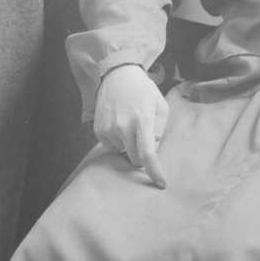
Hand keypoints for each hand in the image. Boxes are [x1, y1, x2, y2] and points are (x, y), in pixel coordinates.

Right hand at [93, 64, 168, 188]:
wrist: (117, 76)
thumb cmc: (143, 91)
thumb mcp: (160, 106)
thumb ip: (160, 130)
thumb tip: (154, 150)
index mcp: (142, 120)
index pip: (148, 154)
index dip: (155, 172)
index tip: (161, 184)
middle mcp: (123, 127)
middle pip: (136, 159)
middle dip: (142, 154)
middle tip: (144, 137)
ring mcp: (109, 129)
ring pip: (123, 154)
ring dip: (129, 146)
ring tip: (130, 124)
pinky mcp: (98, 130)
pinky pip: (112, 148)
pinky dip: (118, 142)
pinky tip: (119, 125)